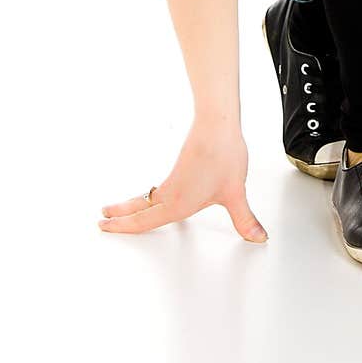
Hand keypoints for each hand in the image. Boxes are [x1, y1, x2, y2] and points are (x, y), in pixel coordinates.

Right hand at [97, 117, 268, 239]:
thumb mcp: (235, 193)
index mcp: (178, 204)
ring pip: (146, 198)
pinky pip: (157, 189)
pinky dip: (146, 196)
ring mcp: (174, 180)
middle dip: (120, 217)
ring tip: (116, 208)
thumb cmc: (223, 155)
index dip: (124, 227)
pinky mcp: (180, 168)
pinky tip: (153, 196)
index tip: (106, 226)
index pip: (144, 221)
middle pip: (139, 209)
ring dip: (130, 205)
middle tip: (102, 219)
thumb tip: (259, 237)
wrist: (218, 124)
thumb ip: (245, 219)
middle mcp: (171, 193)